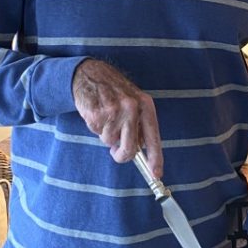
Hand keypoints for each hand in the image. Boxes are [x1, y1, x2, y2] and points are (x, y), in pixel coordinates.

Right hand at [72, 59, 162, 176]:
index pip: (153, 137)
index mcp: (145, 105)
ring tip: (105, 116)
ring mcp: (114, 110)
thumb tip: (138, 152)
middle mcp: (132, 108)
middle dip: (121, 154)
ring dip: (106, 134)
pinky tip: (96, 112)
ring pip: (110, 141)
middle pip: (130, 148)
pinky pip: (96, 132)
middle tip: (115, 151)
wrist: (91, 73)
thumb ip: (138, 125)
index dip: (155, 158)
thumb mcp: (133, 102)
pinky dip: (95, 127)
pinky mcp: (96, 113)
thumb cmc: (114, 92)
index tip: (156, 174)